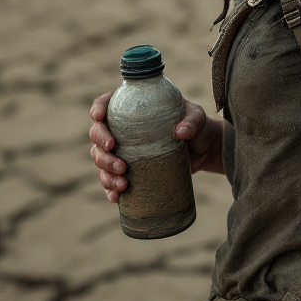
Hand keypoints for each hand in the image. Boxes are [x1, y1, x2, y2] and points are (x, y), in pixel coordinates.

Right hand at [89, 93, 224, 202]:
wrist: (203, 150)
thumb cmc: (198, 126)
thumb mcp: (197, 117)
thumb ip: (191, 121)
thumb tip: (180, 132)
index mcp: (134, 108)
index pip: (106, 103)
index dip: (97, 108)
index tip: (99, 118)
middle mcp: (123, 128)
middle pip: (97, 134)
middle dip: (102, 148)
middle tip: (120, 162)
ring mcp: (124, 150)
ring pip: (100, 159)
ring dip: (105, 172)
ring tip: (123, 182)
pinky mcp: (129, 170)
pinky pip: (111, 180)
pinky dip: (109, 189)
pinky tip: (116, 197)